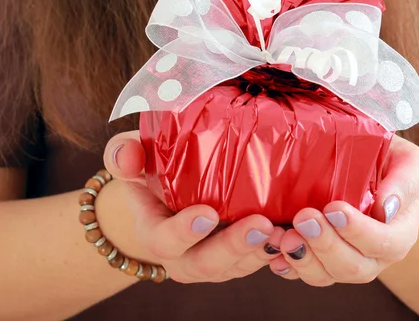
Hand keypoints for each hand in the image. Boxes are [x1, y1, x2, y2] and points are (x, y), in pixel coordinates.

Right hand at [99, 131, 282, 283]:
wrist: (167, 193)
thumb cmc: (150, 170)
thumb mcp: (133, 157)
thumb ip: (124, 153)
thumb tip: (126, 154)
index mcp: (155, 232)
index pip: (163, 240)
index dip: (184, 232)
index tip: (207, 214)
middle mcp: (184, 255)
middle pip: (207, 263)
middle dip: (235, 246)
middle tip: (261, 225)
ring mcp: (214, 259)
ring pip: (238, 266)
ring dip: (262, 251)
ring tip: (285, 231)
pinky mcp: (240, 255)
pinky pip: (258, 260)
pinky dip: (277, 249)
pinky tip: (294, 231)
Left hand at [269, 135, 418, 285]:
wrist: (370, 166)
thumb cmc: (391, 162)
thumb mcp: (410, 163)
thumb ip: (406, 181)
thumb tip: (386, 207)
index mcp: (400, 233)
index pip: (385, 243)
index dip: (359, 231)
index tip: (334, 209)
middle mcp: (375, 256)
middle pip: (353, 267)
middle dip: (325, 245)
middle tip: (304, 218)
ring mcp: (345, 260)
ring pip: (326, 275)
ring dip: (302, 259)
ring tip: (284, 237)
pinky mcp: (319, 259)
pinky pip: (303, 273)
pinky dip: (286, 265)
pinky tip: (273, 254)